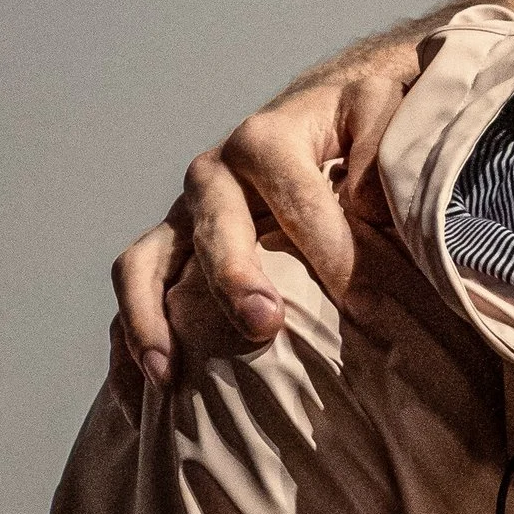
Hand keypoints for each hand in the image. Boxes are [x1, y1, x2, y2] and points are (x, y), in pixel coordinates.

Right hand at [110, 57, 409, 386]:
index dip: (326, 246)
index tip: (361, 301)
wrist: (328, 111)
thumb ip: (379, 144)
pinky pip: (136, 302)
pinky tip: (140, 402)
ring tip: (170, 376)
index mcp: (268, 139)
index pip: (295, 192)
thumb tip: (361, 202)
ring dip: (151, 319)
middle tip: (264, 327)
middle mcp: (214, 177)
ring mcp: (185, 220)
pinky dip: (131, 347)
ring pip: (144, 264)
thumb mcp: (382, 112)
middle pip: (210, 226)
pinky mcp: (173, 256)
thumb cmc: (362, 124)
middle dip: (232, 277)